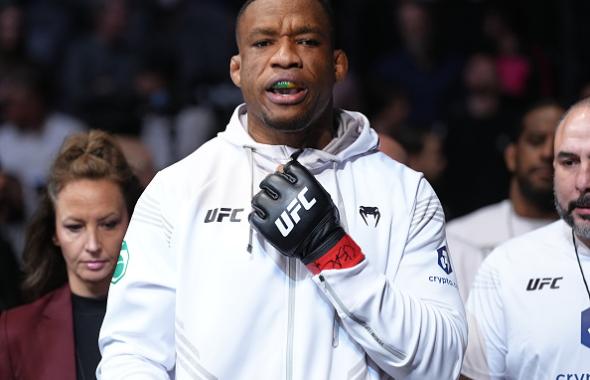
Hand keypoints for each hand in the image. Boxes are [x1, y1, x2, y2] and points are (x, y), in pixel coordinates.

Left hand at [249, 159, 363, 272]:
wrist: (321, 243)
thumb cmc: (322, 219)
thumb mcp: (319, 193)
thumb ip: (301, 180)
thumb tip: (280, 168)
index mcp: (304, 185)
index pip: (288, 168)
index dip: (285, 172)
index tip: (285, 179)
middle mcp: (289, 195)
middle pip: (270, 180)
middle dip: (270, 185)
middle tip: (273, 192)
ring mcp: (276, 211)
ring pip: (258, 198)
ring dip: (261, 201)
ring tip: (268, 207)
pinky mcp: (267, 227)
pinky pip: (253, 216)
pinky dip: (257, 217)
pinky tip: (265, 219)